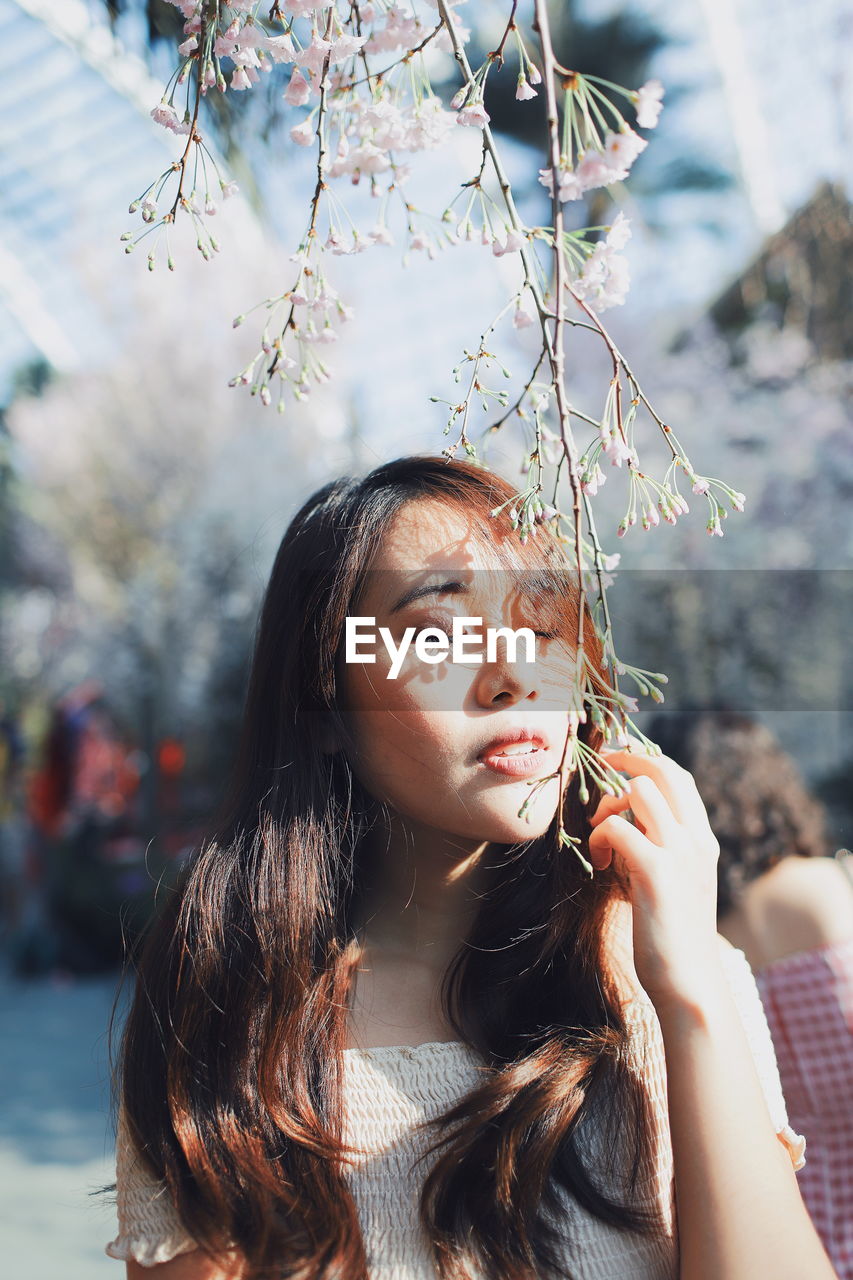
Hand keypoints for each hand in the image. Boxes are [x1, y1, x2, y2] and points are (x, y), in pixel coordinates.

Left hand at [588, 740, 723, 1009]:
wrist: (690, 984)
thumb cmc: (674, 940)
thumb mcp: (676, 887)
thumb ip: (661, 853)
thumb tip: (627, 828)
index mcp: (703, 841)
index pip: (678, 777)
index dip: (644, 762)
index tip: (615, 767)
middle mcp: (696, 839)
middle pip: (662, 769)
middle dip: (625, 759)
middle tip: (597, 773)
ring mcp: (679, 852)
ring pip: (639, 788)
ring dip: (608, 802)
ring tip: (599, 832)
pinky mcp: (655, 871)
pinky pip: (616, 826)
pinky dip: (599, 837)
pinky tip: (600, 865)